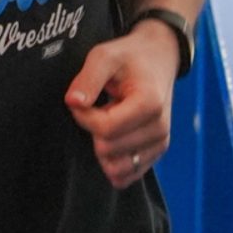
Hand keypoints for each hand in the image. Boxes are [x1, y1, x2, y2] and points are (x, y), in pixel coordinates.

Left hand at [64, 22, 181, 188]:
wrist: (158, 59)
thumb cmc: (129, 57)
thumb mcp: (104, 56)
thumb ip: (87, 79)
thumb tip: (73, 102)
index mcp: (150, 103)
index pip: (105, 129)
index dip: (84, 117)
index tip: (83, 101)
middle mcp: (160, 128)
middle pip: (108, 150)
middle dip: (94, 130)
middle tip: (101, 106)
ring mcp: (160, 143)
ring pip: (117, 167)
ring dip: (103, 146)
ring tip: (111, 119)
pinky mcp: (155, 154)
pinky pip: (126, 176)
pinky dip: (112, 161)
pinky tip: (114, 137)